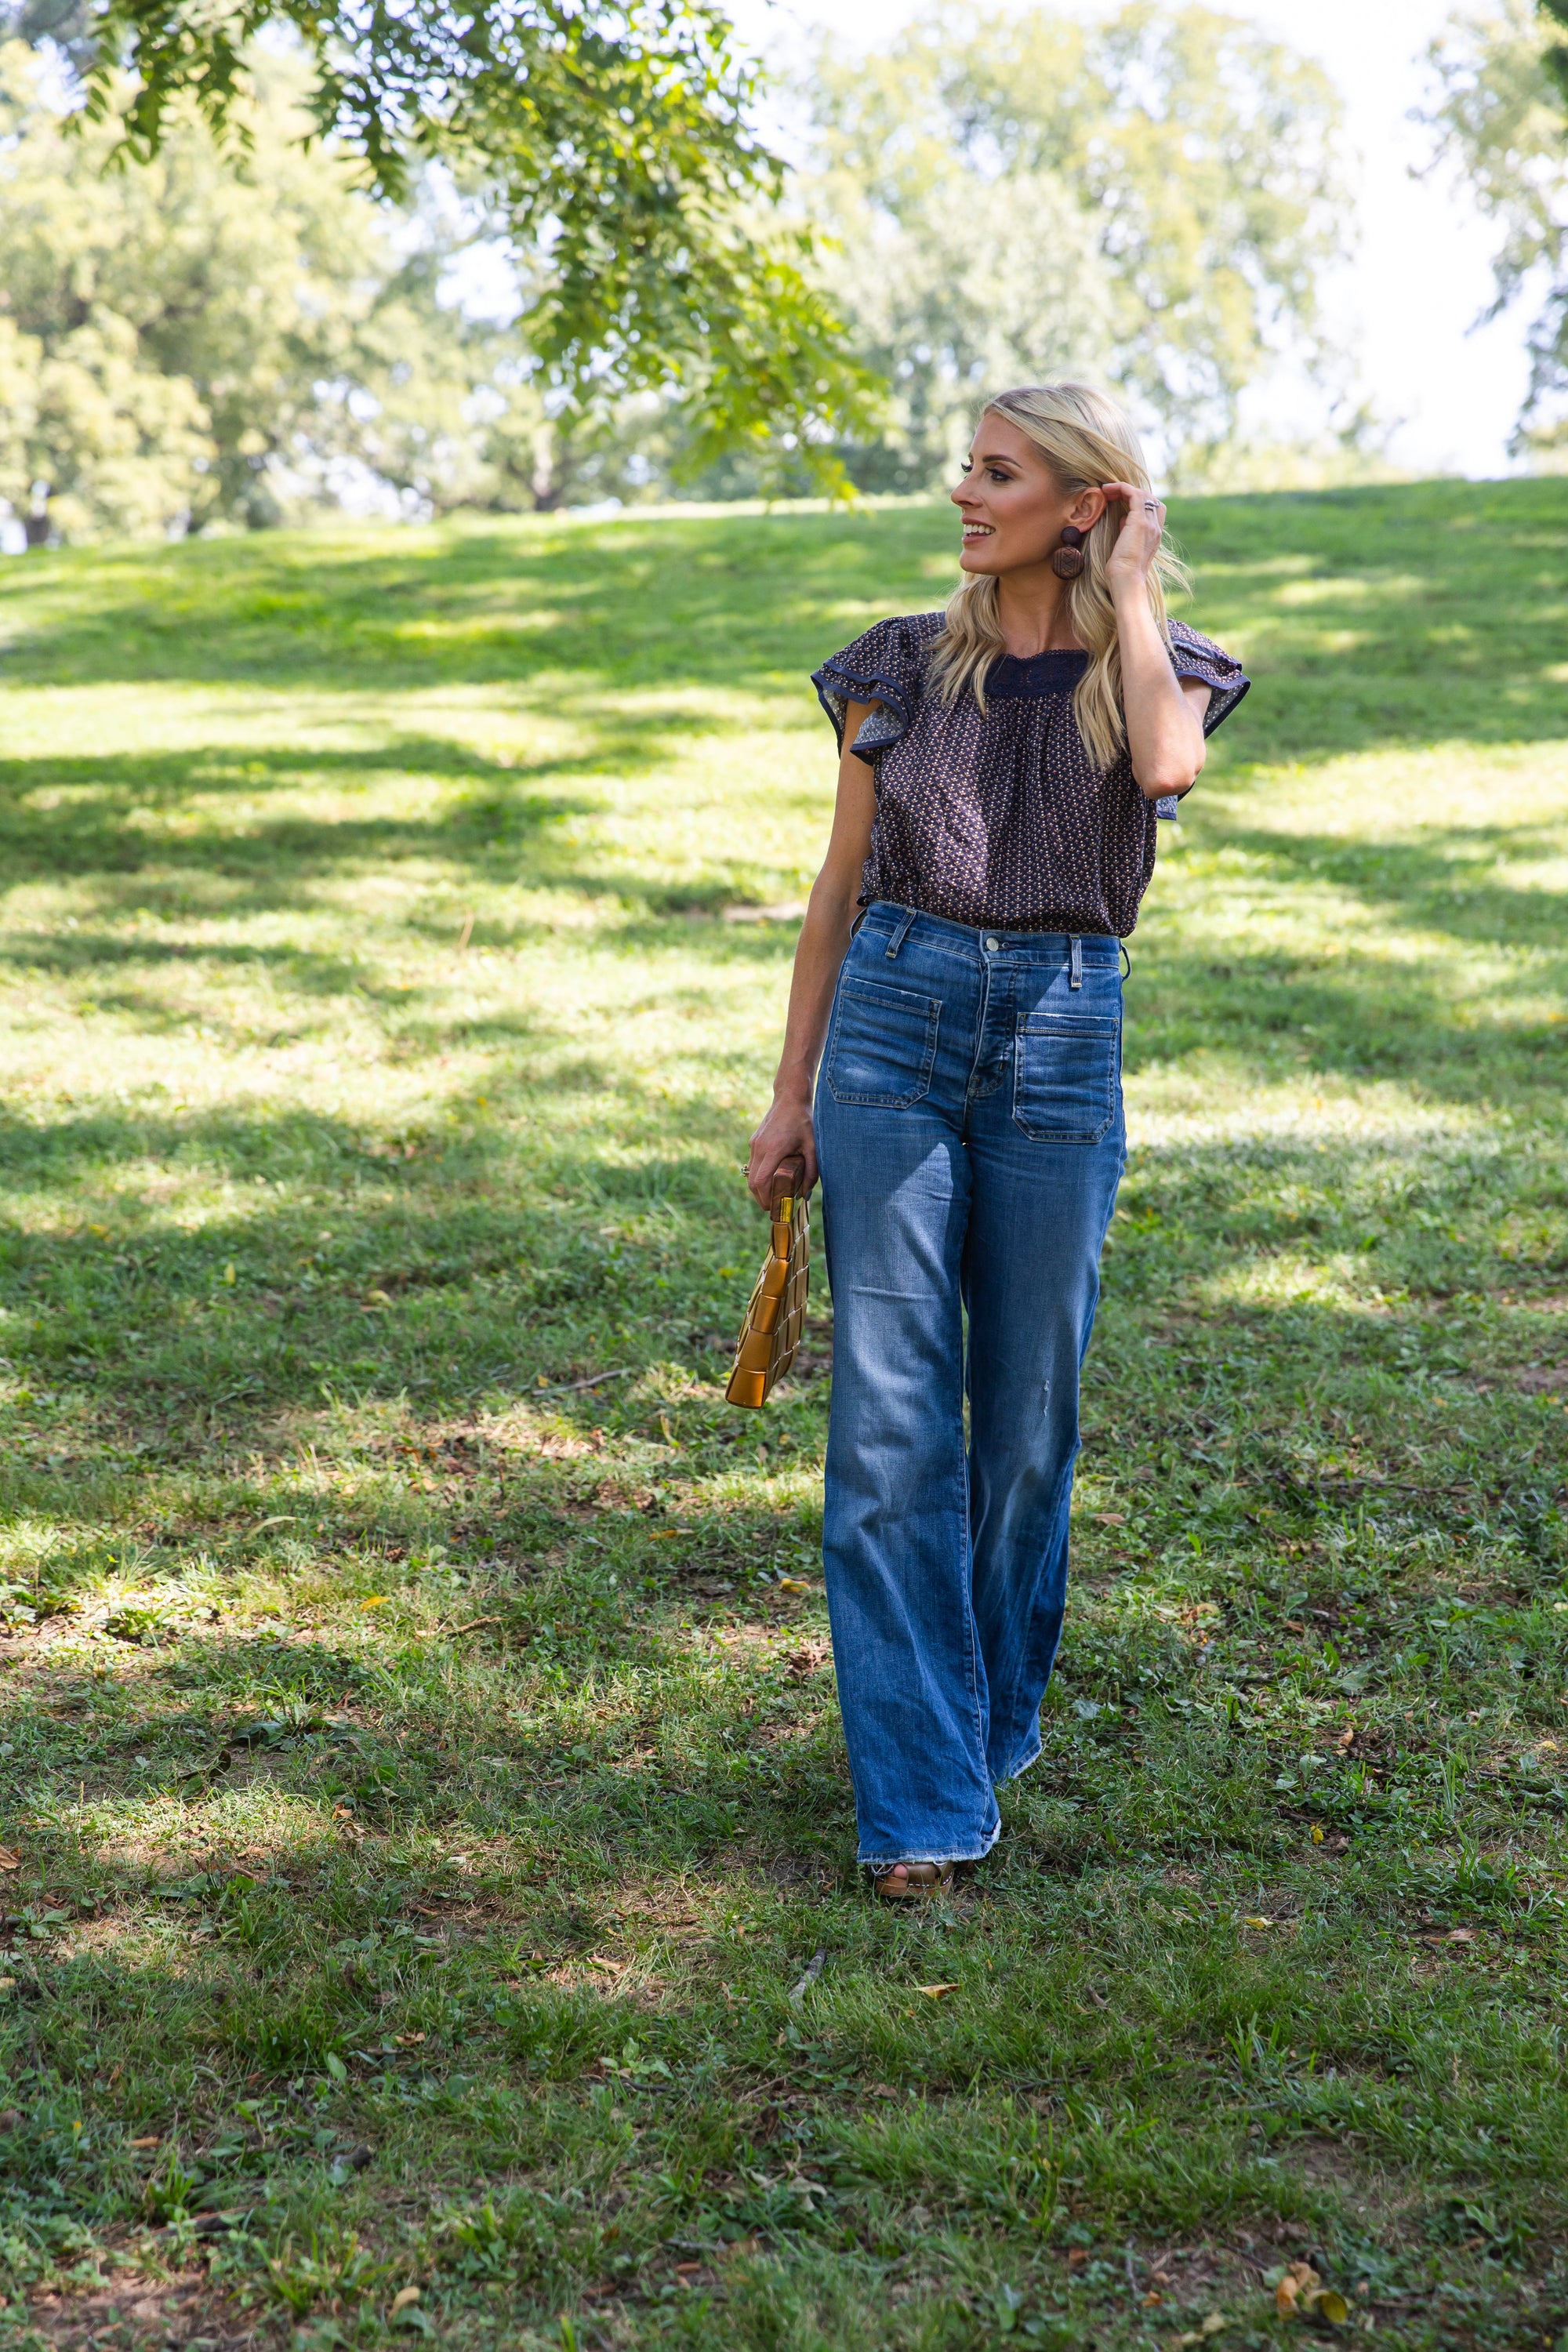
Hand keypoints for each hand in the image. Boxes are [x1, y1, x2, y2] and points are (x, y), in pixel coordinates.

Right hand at [746, 1091, 816, 1210]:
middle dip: (760, 1198)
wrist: (789, 1098)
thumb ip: (812, 1171)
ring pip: (750, 1174)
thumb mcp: (812, 1146)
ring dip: (758, 1189)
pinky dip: (758, 1177)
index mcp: (773, 1149)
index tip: (773, 1209)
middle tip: (772, 1208)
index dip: (765, 1198)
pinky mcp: (754, 1141)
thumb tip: (805, 1194)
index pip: (762, 1181)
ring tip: (771, 1197)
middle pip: (752, 1182)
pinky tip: (770, 1181)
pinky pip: (752, 1164)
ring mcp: (754, 1144)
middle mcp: (759, 1148)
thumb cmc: (803, 1120)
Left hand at [1100, 481, 1165, 592]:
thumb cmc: (1122, 573)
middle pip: (1149, 498)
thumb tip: (1122, 520)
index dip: (1138, 501)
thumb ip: (1127, 533)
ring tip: (1107, 490)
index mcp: (1154, 536)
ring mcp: (1150, 524)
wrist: (1127, 582)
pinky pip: (1133, 494)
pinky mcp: (1139, 522)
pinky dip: (1121, 488)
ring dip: (1123, 488)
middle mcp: (1155, 528)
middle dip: (1130, 492)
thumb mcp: (1125, 549)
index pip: (1154, 509)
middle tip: (1111, 493)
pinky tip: (1107, 491)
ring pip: (1142, 494)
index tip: (1118, 502)